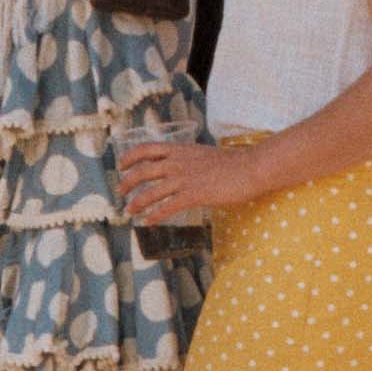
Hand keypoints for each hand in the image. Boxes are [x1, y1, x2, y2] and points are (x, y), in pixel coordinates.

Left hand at [118, 133, 257, 222]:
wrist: (250, 168)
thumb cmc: (232, 162)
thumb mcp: (202, 154)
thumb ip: (187, 159)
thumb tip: (177, 168)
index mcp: (179, 150)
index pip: (145, 149)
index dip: (129, 157)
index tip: (121, 165)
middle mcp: (177, 163)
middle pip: (142, 172)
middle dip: (127, 183)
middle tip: (120, 192)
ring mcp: (184, 179)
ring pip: (151, 192)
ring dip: (137, 203)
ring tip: (130, 211)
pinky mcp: (193, 195)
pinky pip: (167, 207)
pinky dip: (154, 215)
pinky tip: (148, 221)